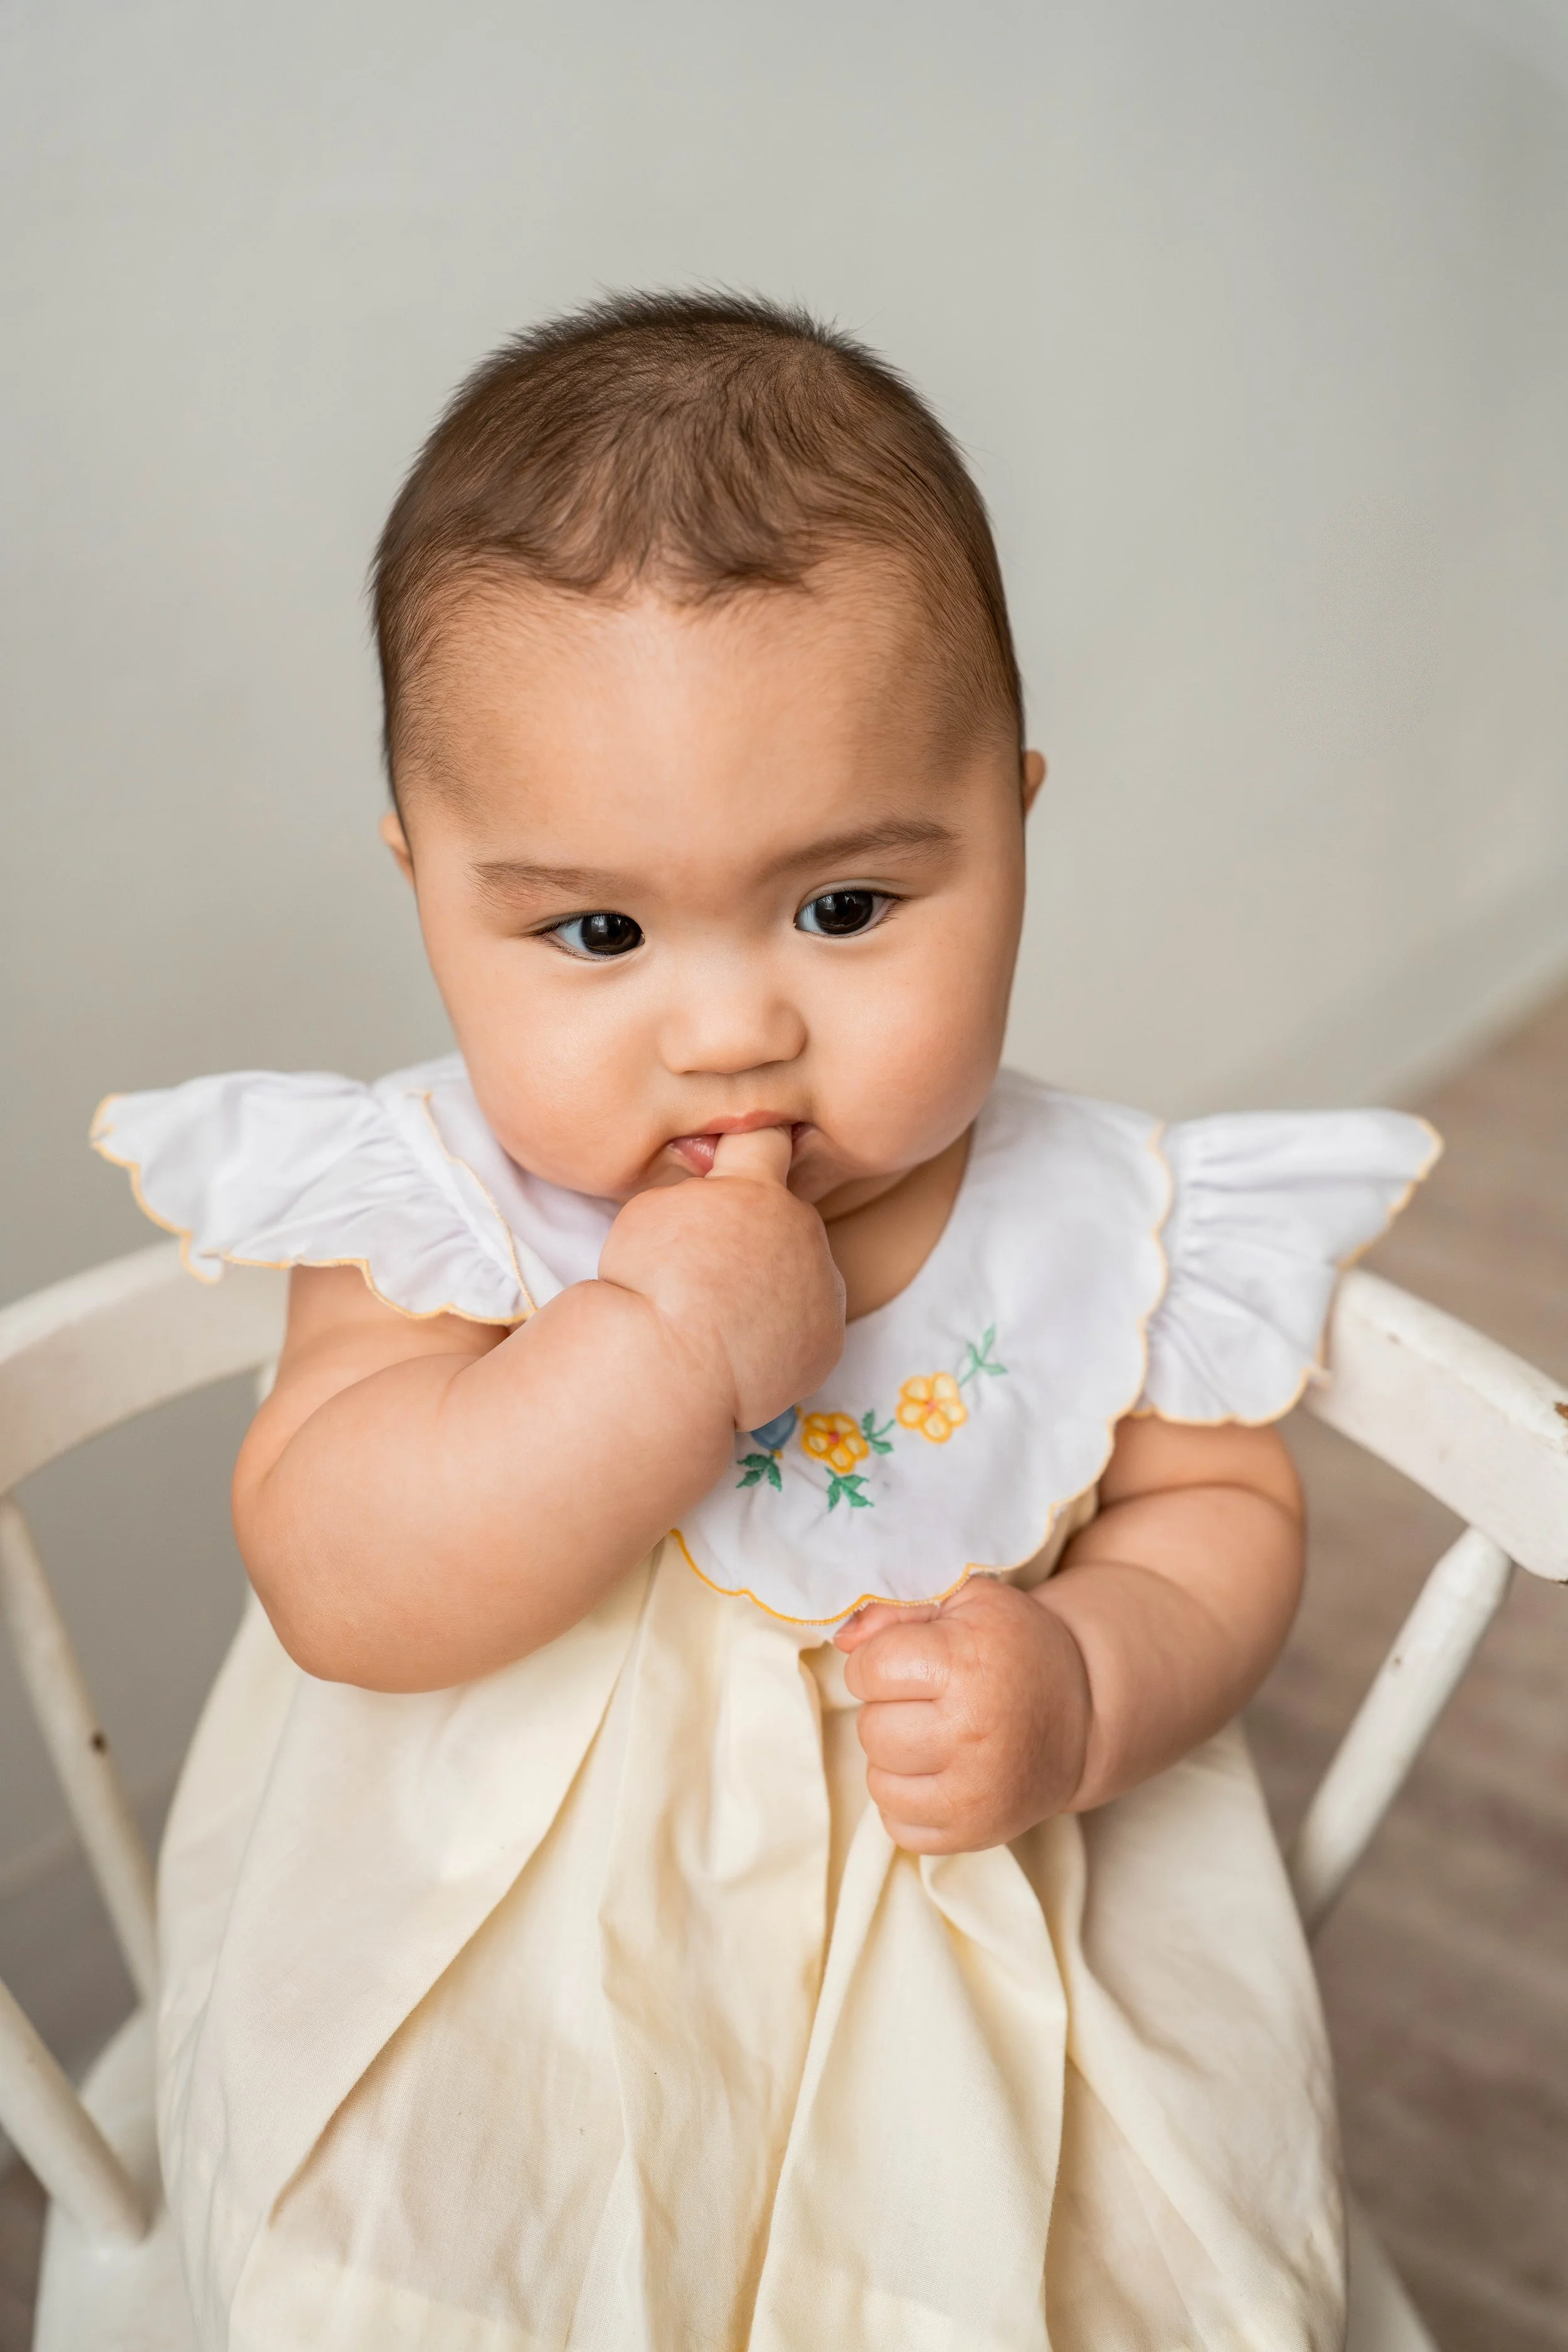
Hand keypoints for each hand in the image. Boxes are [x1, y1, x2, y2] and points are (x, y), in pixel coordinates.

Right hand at [599, 1126, 844, 1432]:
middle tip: (711, 1266)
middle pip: (785, 1215)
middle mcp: (803, 1229)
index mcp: (758, 1190)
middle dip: (758, 1229)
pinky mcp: (829, 1340)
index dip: (754, 1143)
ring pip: (802, 1269)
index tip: (750, 1149)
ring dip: (775, 1279)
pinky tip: (744, 1347)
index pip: (768, 1138)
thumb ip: (698, 1188)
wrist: (667, 1371)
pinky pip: (809, 1321)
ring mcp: (823, 1286)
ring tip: (724, 1312)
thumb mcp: (652, 1208)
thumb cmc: (645, 1287)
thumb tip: (718, 1188)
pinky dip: (785, 1330)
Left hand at [835, 1576, 1091, 1852]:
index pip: (869, 1670)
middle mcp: (970, 1733)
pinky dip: (907, 1801)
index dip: (878, 1661)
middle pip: (871, 1728)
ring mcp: (975, 1792)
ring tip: (932, 1735)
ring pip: (878, 1781)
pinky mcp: (976, 1833)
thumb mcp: (965, 1602)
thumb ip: (896, 1609)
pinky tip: (938, 1773)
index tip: (909, 1661)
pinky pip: (898, 1827)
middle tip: (926, 1700)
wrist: (1081, 1715)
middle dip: (887, 1709)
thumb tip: (845, 1639)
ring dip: (893, 1757)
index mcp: (965, 1666)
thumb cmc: (1013, 1649)